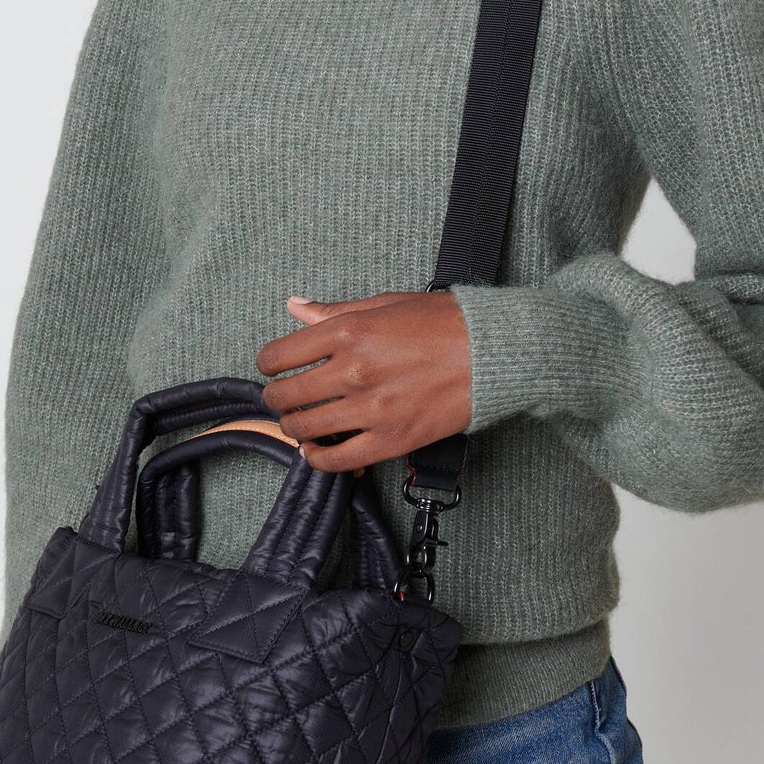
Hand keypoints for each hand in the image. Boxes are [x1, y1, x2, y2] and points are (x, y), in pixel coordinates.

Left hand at [255, 290, 471, 473]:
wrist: (494, 353)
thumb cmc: (446, 323)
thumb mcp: (387, 303)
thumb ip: (336, 311)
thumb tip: (296, 306)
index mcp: (350, 331)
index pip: (279, 355)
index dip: (268, 365)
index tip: (274, 369)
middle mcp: (354, 370)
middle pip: (285, 394)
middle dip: (276, 397)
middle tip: (283, 398)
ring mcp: (371, 409)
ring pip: (305, 428)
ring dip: (294, 427)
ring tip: (300, 422)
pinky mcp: (391, 440)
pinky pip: (338, 460)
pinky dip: (318, 458)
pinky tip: (316, 450)